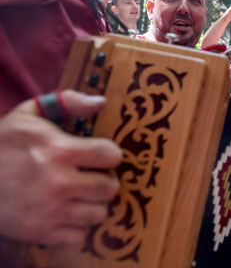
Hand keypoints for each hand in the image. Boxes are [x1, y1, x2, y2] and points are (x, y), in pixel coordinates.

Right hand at [0, 90, 121, 245]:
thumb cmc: (1, 145)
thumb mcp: (28, 115)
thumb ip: (68, 102)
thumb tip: (102, 102)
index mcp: (59, 151)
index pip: (111, 155)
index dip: (109, 154)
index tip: (100, 155)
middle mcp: (59, 183)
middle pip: (110, 188)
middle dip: (104, 181)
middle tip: (92, 178)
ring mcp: (50, 211)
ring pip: (99, 214)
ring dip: (93, 205)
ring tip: (79, 196)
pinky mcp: (40, 233)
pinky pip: (80, 236)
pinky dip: (76, 227)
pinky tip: (65, 213)